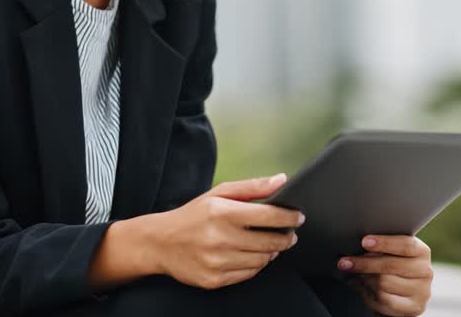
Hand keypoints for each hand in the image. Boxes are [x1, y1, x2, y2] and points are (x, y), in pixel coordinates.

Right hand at [151, 173, 304, 289]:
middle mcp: (219, 238)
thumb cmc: (193, 215)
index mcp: (222, 212)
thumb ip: (252, 187)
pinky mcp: (214, 279)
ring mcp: (216, 261)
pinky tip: (253, 255)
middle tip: (290, 233)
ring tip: (270, 244)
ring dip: (271, 252)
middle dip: (285, 237)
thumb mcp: (219, 194)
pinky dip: (256, 265)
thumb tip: (282, 180)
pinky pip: (248, 274)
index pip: (268, 216)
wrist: (161, 242)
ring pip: (261, 260)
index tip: (299, 217)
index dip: (289, 217)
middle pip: (269, 242)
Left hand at [336, 235, 432, 316]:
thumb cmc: (392, 269)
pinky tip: (361, 288)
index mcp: (422, 252)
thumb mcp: (390, 254)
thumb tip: (355, 247)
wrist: (401, 296)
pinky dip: (368, 294)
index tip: (364, 241)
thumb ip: (379, 249)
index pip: (405, 245)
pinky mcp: (414, 308)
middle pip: (390, 265)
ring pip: (384, 284)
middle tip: (344, 262)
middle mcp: (426, 271)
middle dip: (364, 263)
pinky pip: (384, 301)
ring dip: (363, 280)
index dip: (384, 243)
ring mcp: (422, 292)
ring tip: (353, 275)